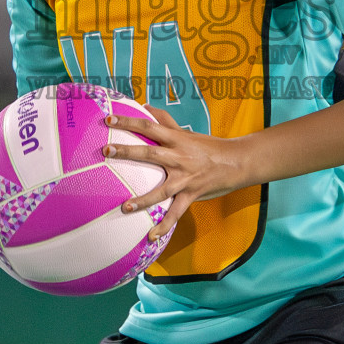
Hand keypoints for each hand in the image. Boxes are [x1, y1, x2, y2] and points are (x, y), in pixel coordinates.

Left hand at [103, 105, 255, 242]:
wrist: (237, 161)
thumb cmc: (209, 146)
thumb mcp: (186, 132)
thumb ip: (165, 120)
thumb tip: (144, 107)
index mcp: (176, 139)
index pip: (149, 126)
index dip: (129, 121)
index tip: (109, 119)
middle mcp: (179, 157)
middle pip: (150, 153)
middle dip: (127, 151)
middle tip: (106, 150)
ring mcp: (185, 178)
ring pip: (161, 189)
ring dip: (143, 199)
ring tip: (124, 207)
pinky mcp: (191, 194)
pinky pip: (176, 212)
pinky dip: (165, 225)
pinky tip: (151, 236)